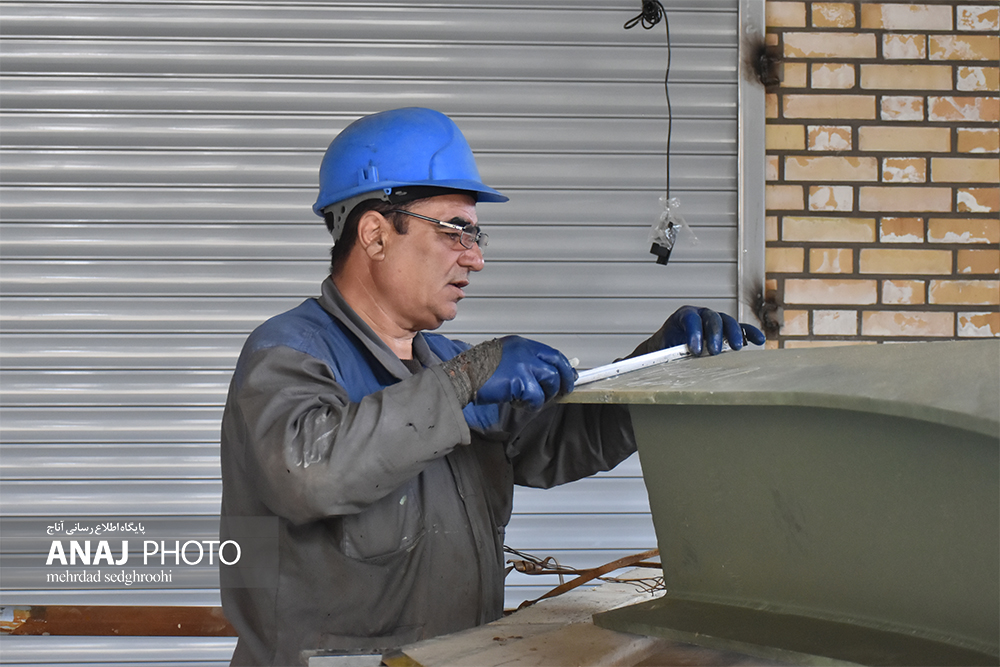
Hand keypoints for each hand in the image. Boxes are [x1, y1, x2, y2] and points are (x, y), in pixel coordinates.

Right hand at [475, 336, 575, 408]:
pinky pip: (537, 397)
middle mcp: (525, 351)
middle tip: (562, 392)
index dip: (563, 367)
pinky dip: (531, 405)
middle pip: (557, 366)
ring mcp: (524, 364)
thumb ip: (523, 362)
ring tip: (529, 400)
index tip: (568, 377)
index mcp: (521, 344)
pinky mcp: (520, 380)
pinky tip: (519, 403)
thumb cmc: (477, 370)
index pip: (552, 354)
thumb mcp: (503, 357)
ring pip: (550, 382)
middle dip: (563, 381)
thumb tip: (544, 375)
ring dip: (543, 396)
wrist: (463, 377)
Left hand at [634, 306, 765, 356]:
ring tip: (736, 348)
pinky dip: (750, 334)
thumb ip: (638, 358)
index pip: (689, 319)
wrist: (675, 348)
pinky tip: (759, 342)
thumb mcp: (653, 352)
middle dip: (714, 333)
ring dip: (734, 333)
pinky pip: (742, 330)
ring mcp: (715, 322)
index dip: (693, 332)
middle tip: (715, 351)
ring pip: (727, 322)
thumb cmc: (664, 351)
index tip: (694, 350)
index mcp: (681, 317)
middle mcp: (699, 316)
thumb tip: (616, 363)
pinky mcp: (728, 332)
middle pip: (711, 318)